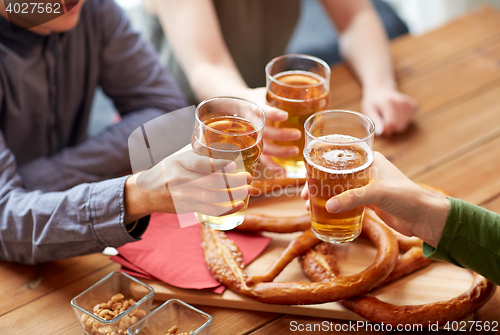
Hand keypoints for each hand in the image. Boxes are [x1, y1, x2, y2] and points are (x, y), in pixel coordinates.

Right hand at [124, 150, 252, 222]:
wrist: (147, 191)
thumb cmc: (170, 169)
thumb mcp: (180, 156)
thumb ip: (201, 151)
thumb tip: (228, 133)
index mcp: (179, 162)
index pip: (199, 163)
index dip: (218, 165)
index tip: (234, 165)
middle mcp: (180, 179)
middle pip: (210, 182)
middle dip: (233, 182)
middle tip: (248, 178)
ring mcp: (182, 196)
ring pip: (212, 198)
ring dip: (234, 196)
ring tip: (248, 190)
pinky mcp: (186, 208)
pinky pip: (209, 211)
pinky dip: (226, 209)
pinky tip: (239, 205)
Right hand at [235, 87, 300, 170]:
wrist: (234, 107)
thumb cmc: (255, 99)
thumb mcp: (263, 93)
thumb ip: (279, 94)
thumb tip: (311, 96)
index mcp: (254, 107)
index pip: (262, 110)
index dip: (273, 114)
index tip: (284, 115)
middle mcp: (251, 124)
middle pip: (265, 132)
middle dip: (281, 135)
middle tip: (297, 134)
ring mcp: (252, 138)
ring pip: (265, 147)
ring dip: (280, 151)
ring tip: (295, 151)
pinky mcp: (254, 148)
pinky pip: (263, 158)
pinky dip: (272, 166)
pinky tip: (283, 171)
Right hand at [301, 152, 449, 246]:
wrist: (425, 217)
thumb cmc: (406, 197)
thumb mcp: (377, 193)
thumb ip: (351, 198)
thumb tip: (327, 208)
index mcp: (369, 159)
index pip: (339, 155)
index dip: (320, 163)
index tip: (307, 173)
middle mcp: (366, 170)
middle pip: (334, 173)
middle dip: (317, 183)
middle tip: (304, 195)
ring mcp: (367, 186)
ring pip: (338, 188)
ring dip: (324, 197)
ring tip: (309, 207)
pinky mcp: (369, 201)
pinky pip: (346, 202)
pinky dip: (335, 206)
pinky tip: (324, 213)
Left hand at [362, 87, 417, 135]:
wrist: (381, 89)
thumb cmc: (373, 101)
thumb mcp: (369, 110)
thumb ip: (375, 121)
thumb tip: (382, 132)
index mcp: (389, 103)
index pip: (392, 124)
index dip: (385, 129)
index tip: (380, 125)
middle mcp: (402, 102)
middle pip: (399, 127)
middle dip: (390, 127)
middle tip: (383, 119)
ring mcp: (409, 104)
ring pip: (404, 126)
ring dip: (396, 124)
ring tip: (389, 114)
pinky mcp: (414, 106)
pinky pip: (408, 121)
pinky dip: (401, 120)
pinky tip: (396, 113)